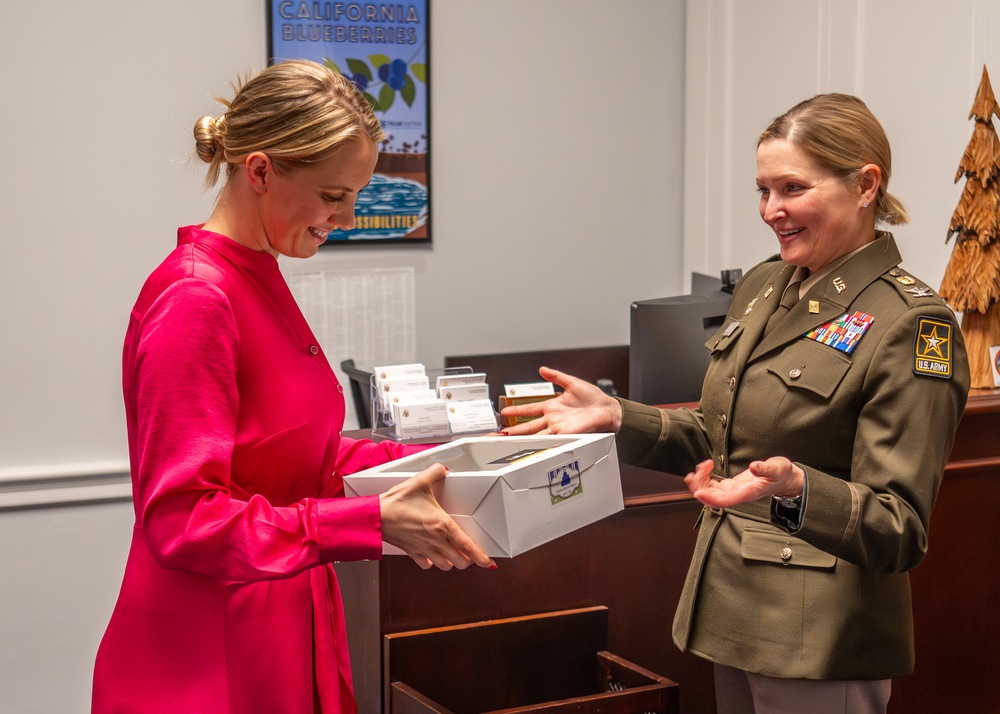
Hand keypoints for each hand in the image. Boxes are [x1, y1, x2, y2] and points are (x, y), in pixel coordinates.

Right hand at [379, 463, 496, 570]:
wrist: (376, 517)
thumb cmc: (397, 501)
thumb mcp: (419, 481)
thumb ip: (435, 473)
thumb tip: (443, 469)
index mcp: (442, 525)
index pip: (467, 546)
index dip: (481, 557)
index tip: (489, 562)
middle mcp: (436, 541)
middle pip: (460, 562)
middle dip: (467, 559)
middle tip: (468, 552)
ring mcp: (424, 549)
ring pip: (446, 566)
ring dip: (451, 562)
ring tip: (452, 553)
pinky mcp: (412, 553)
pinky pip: (427, 565)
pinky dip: (432, 562)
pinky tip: (432, 554)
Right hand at [499, 366, 622, 435]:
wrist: (608, 409)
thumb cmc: (594, 398)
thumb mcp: (572, 383)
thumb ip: (556, 376)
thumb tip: (543, 369)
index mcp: (552, 406)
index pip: (530, 409)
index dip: (516, 410)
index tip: (504, 412)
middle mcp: (553, 418)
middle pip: (528, 426)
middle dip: (513, 430)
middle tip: (499, 433)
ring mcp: (559, 427)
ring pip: (536, 434)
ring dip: (522, 438)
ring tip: (509, 440)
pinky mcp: (567, 433)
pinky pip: (552, 438)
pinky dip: (541, 443)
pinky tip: (531, 445)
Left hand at [684, 457, 804, 507]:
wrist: (784, 479)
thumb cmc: (781, 474)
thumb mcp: (777, 468)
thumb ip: (765, 468)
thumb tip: (754, 467)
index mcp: (747, 493)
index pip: (725, 500)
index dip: (710, 498)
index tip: (698, 492)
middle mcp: (738, 495)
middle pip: (713, 498)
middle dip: (699, 488)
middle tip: (695, 472)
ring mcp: (733, 491)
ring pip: (710, 493)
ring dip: (700, 482)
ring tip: (700, 467)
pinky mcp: (731, 486)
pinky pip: (713, 486)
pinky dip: (705, 478)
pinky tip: (706, 467)